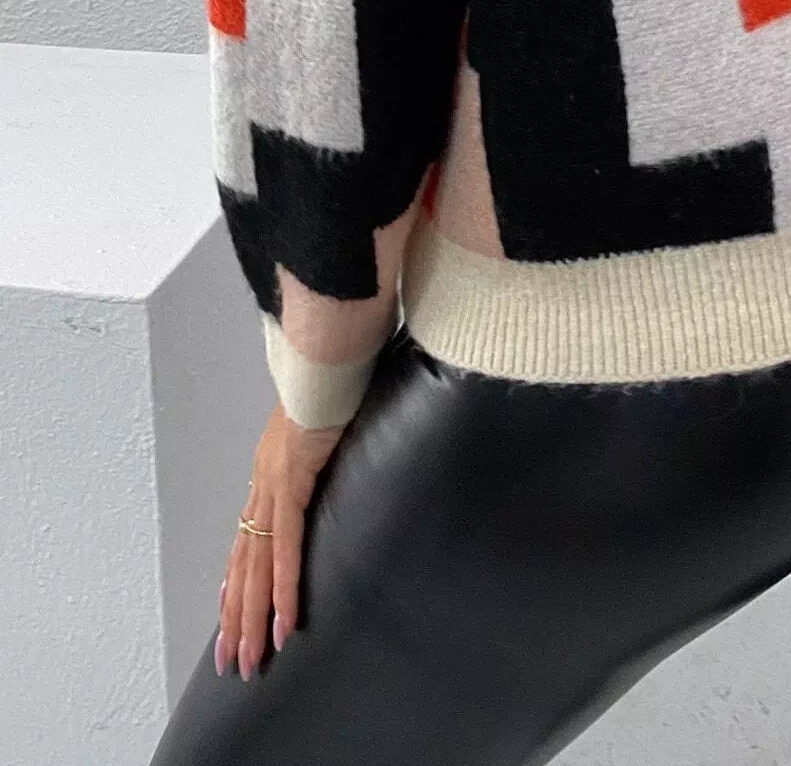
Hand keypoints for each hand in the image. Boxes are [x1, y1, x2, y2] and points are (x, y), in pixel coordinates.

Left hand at [216, 402, 344, 680]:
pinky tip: (284, 622)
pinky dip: (284, 588)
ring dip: (253, 618)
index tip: (230, 620)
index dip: (237, 583)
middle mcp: (262, 485)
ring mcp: (273, 486)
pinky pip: (285, 549)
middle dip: (236, 618)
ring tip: (250, 659)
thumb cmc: (331, 379)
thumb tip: (334, 447)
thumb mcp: (323, 422)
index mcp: (269, 472)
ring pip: (256, 568)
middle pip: (243, 565)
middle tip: (232, 663)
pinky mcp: (292, 483)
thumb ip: (322, 443)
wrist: (327, 355)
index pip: (246, 541)